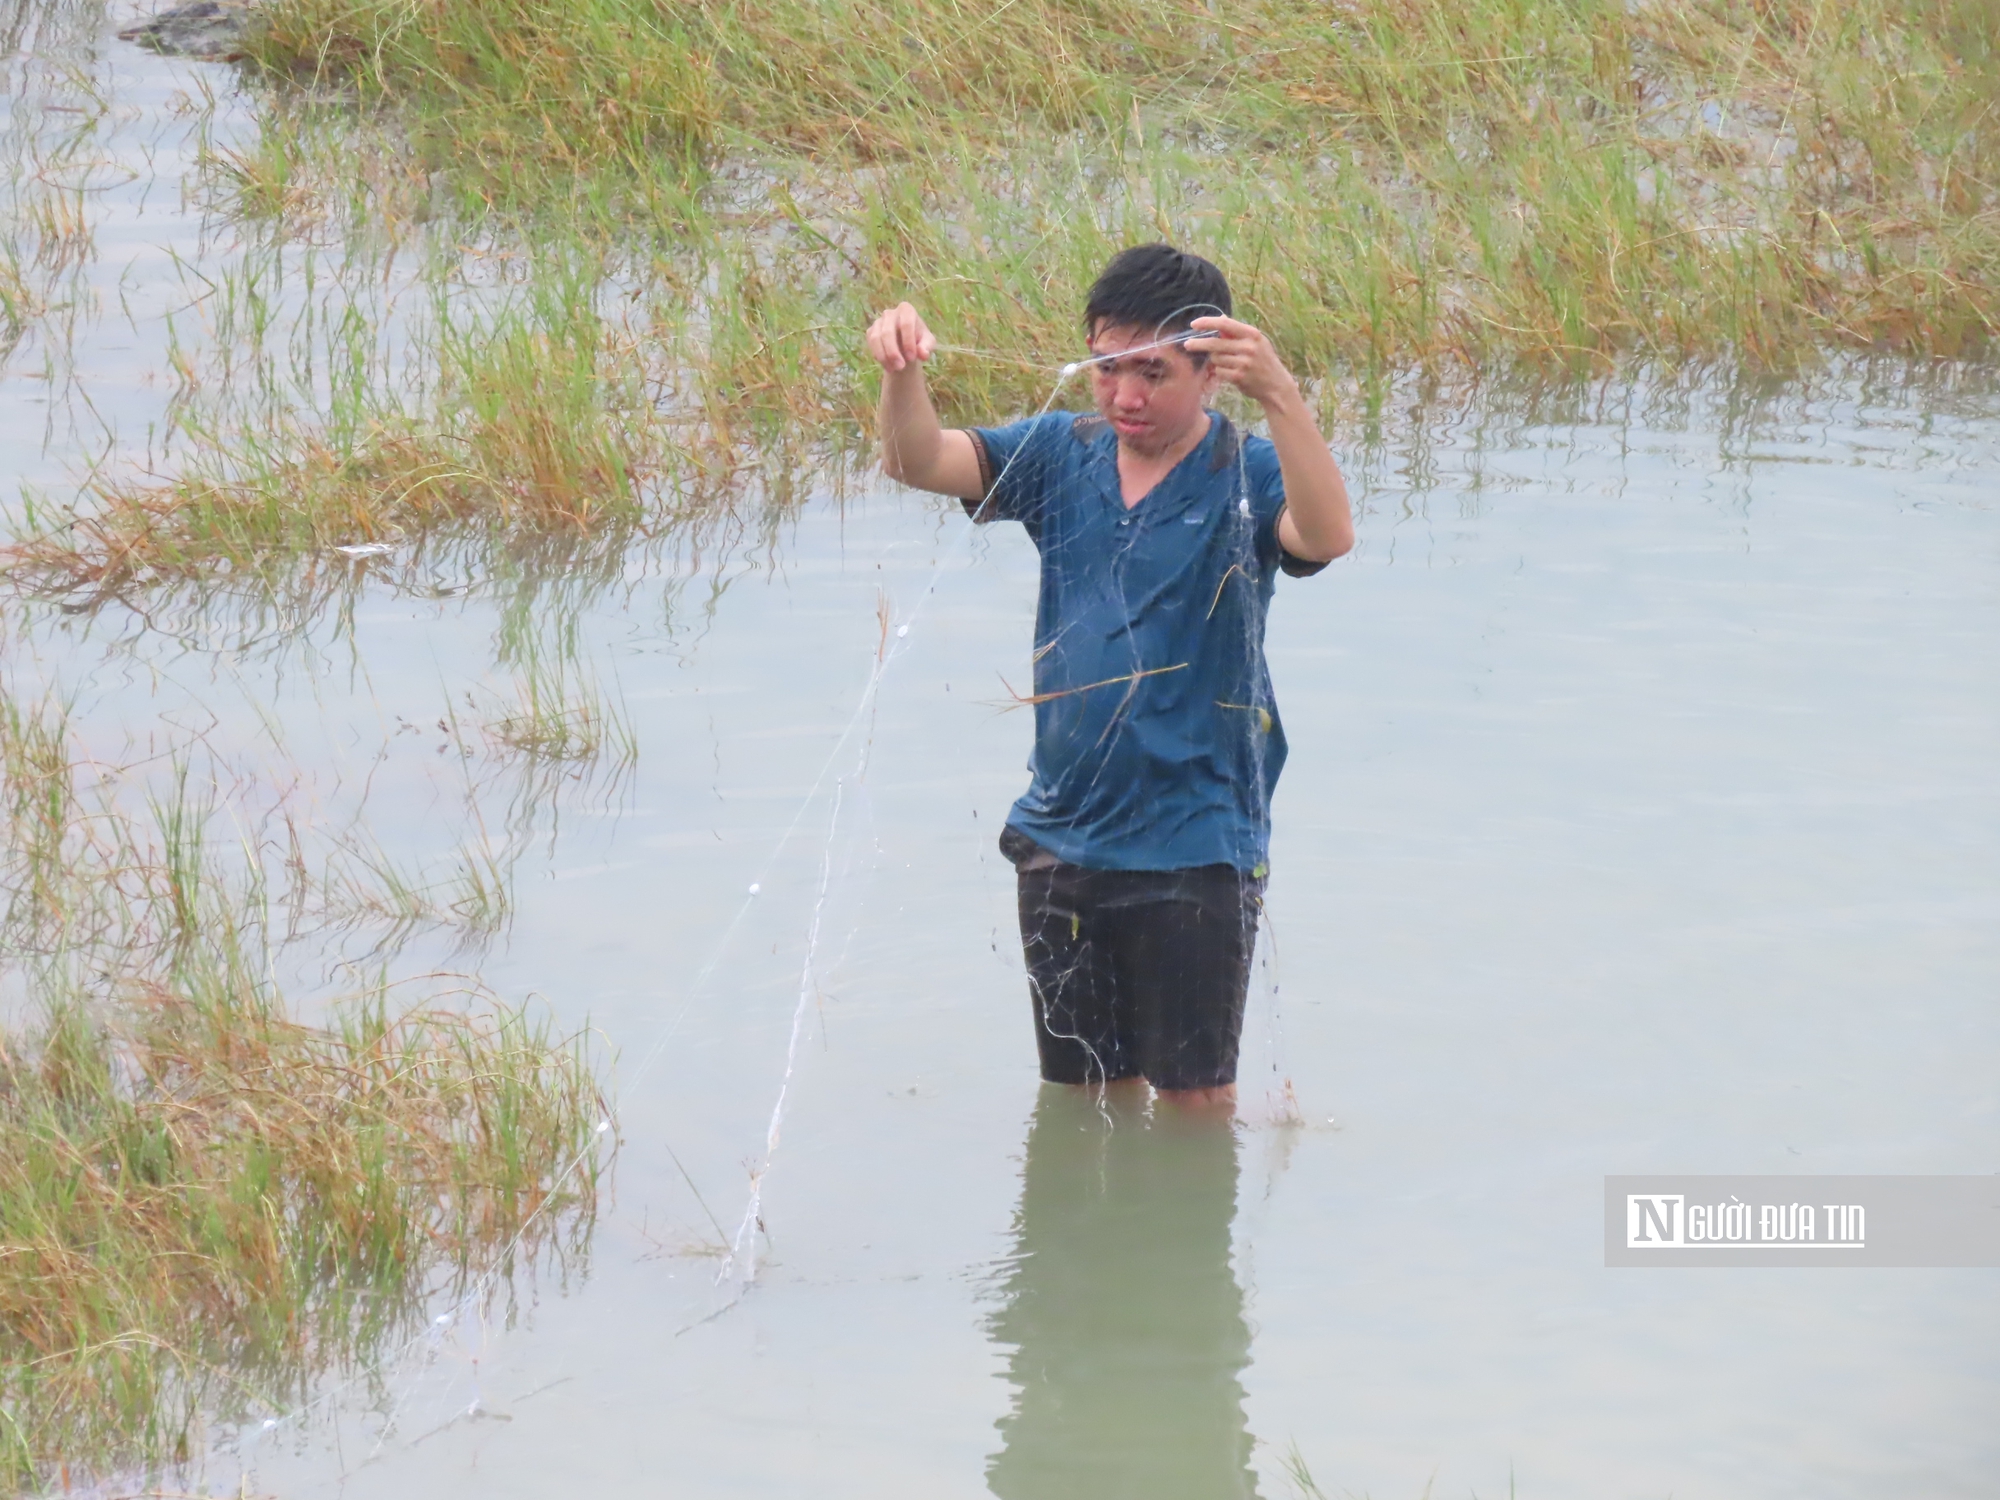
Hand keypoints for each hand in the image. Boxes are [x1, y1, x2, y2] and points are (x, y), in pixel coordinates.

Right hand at [866, 302, 935, 372]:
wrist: (906, 348)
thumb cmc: (919, 342)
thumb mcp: (927, 344)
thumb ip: (927, 347)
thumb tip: (923, 354)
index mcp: (906, 310)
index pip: (906, 324)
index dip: (908, 341)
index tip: (912, 357)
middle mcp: (890, 313)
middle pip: (888, 332)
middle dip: (893, 352)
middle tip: (901, 367)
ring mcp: (878, 322)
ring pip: (876, 339)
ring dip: (884, 356)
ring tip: (893, 369)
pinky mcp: (871, 332)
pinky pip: (871, 345)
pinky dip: (879, 357)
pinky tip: (888, 366)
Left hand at [1184, 316, 1299, 408]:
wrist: (1276, 385)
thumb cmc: (1264, 361)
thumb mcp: (1256, 342)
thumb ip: (1237, 332)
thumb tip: (1220, 318)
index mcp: (1252, 334)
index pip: (1225, 324)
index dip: (1207, 322)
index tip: (1194, 324)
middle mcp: (1248, 346)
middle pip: (1215, 343)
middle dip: (1198, 344)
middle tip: (1187, 344)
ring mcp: (1243, 362)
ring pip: (1216, 358)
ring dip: (1216, 361)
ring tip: (1227, 363)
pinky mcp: (1238, 376)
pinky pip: (1219, 371)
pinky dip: (1220, 372)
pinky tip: (1230, 373)